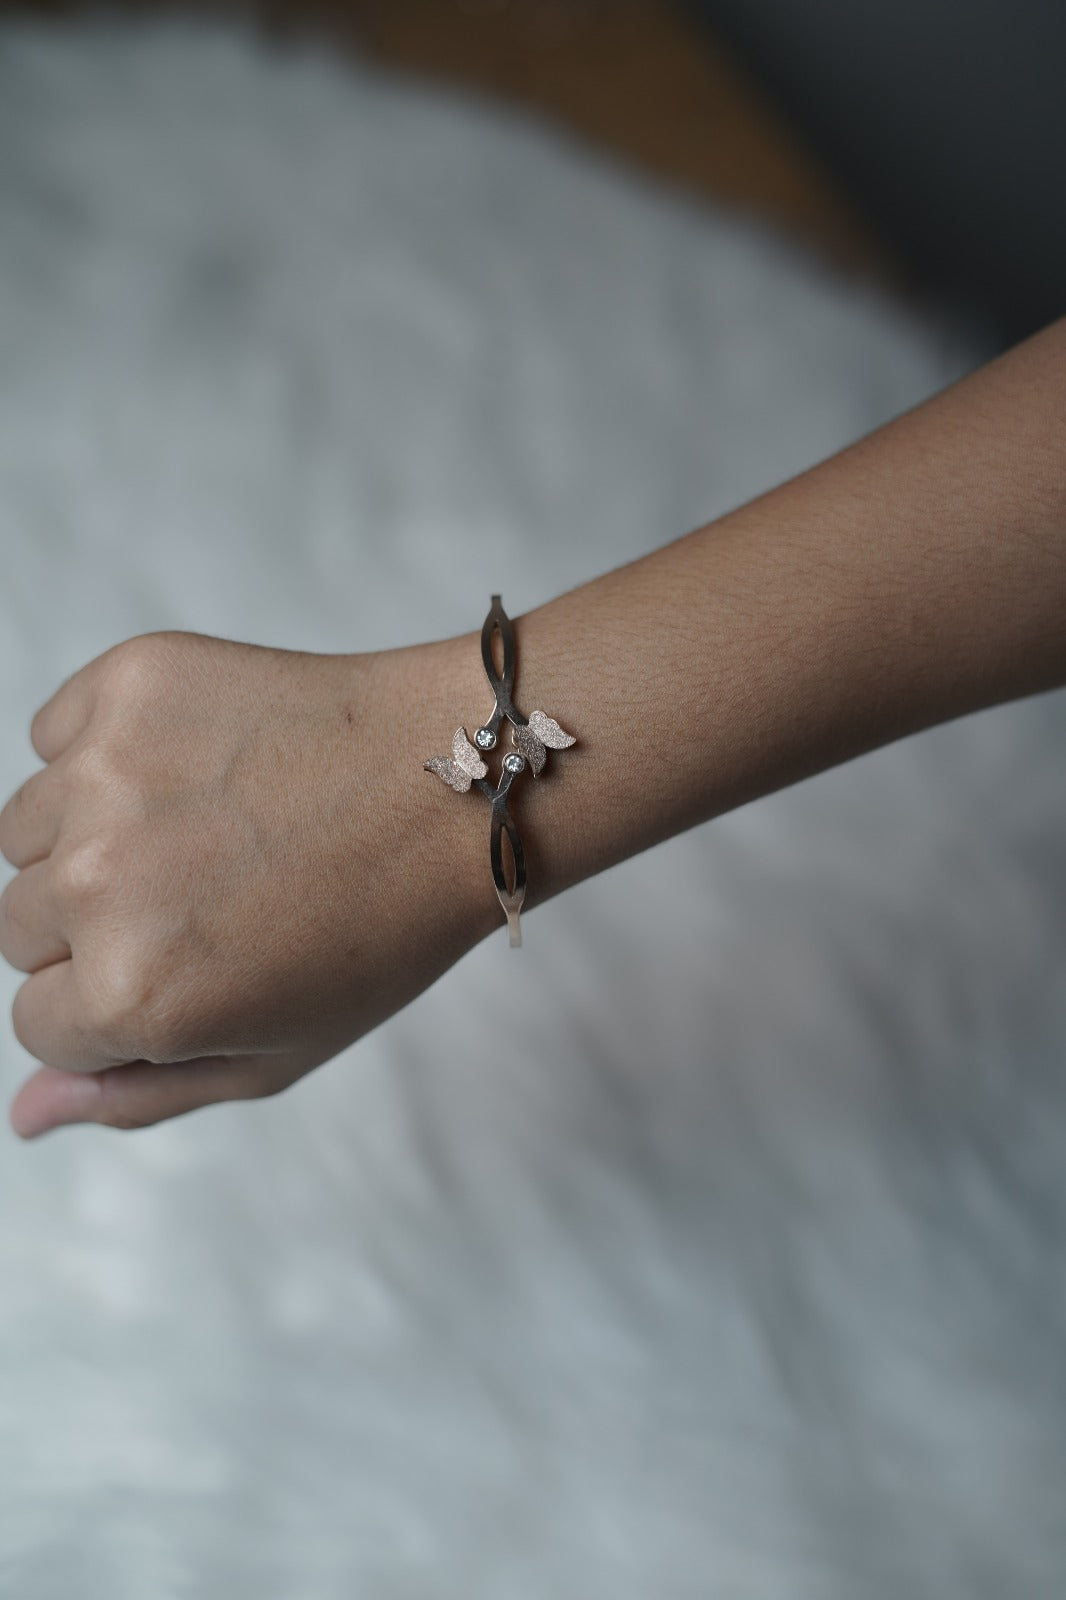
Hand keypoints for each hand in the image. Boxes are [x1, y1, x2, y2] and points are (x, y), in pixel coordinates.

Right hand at [0, 629, 490, 1135]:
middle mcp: (100, 884)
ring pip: (26, 834)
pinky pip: (55, 734)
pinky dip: (101, 751)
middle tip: (209, 898)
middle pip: (18, 928)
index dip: (118, 1004)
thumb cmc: (381, 928)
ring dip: (90, 839)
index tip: (195, 967)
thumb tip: (24, 1114)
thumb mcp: (276, 1054)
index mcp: (132, 994)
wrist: (460, 782)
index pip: (37, 1022)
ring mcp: (108, 773)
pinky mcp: (129, 681)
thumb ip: (140, 1095)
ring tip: (205, 830)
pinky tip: (197, 765)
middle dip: (95, 928)